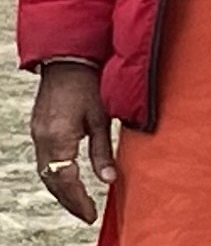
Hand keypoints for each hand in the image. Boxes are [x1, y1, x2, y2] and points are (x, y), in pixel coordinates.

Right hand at [29, 62, 114, 223]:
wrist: (68, 60)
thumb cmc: (90, 85)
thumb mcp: (101, 118)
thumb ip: (102, 151)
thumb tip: (109, 180)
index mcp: (58, 139)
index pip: (65, 181)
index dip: (78, 201)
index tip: (91, 214)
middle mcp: (42, 140)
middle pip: (52, 182)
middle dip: (69, 200)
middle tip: (87, 214)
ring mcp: (37, 135)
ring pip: (45, 173)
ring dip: (62, 190)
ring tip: (80, 203)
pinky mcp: (38, 130)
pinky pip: (43, 161)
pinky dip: (56, 175)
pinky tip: (69, 180)